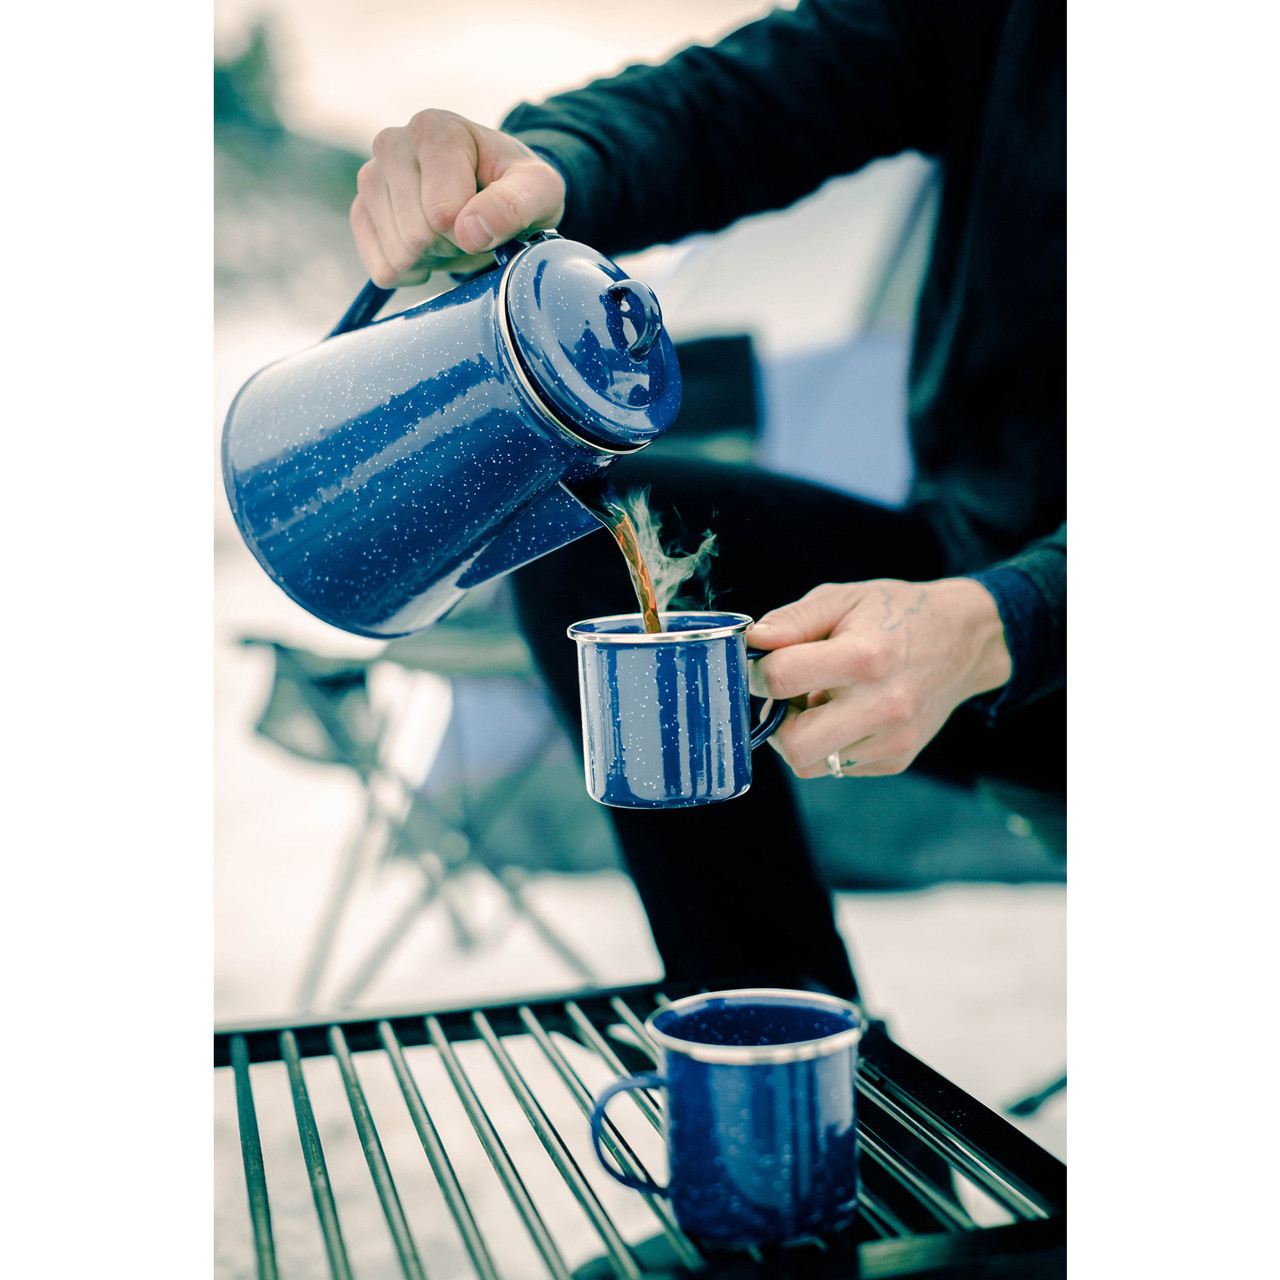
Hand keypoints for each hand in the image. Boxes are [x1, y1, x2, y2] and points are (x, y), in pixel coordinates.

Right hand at [349, 109, 566, 287]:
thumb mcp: (540, 191)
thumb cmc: (517, 188)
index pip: (442, 213)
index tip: (489, 214)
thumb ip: (516, 204)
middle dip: (452, 246)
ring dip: (434, 260)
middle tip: (472, 227)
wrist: (496, 193)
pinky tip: (430, 249)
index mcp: (434, 129)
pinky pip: (383, 271)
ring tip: (452, 232)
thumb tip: (470, 231)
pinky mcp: (361, 213)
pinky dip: (413, 273)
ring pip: (399, 256)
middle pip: (417, 236)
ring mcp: (370, 179)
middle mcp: (392, 144)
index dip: (474, 231)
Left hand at [745, 578, 1011, 777]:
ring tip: (820, 701)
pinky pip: (837, 765)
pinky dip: (828, 743)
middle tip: (786, 695)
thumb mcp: (842, 599)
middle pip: (794, 744)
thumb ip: (791, 620)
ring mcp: (892, 740)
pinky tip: (846, 713)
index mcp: (864, 657)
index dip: (757, 672)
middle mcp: (882, 706)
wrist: (963, 641)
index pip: (781, 678)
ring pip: (811, 763)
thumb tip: (751, 643)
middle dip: (776, 721)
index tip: (762, 665)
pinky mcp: (897, 759)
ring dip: (801, 735)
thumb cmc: (895, 615)